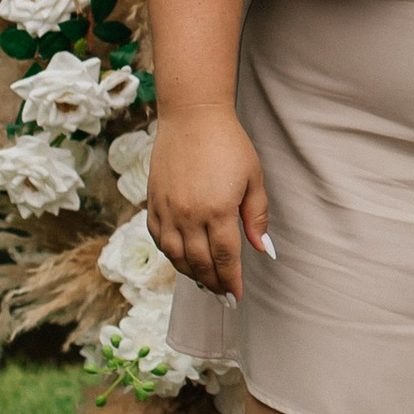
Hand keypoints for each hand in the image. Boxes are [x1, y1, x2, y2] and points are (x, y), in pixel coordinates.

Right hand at [145, 105, 274, 302]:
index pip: (225, 258)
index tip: (236, 296)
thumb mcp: (253, 178)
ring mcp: (167, 210)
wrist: (192, 117)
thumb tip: (261, 248)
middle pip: (200, 262)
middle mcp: (188, 216)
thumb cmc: (229, 144)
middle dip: (213, 283)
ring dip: (191, 273)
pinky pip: (158, 238)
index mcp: (217, 211)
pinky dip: (169, 254)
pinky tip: (181, 258)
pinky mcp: (153, 202)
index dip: (231, 280)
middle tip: (223, 296)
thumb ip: (256, 216)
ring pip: (175, 256)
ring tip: (205, 282)